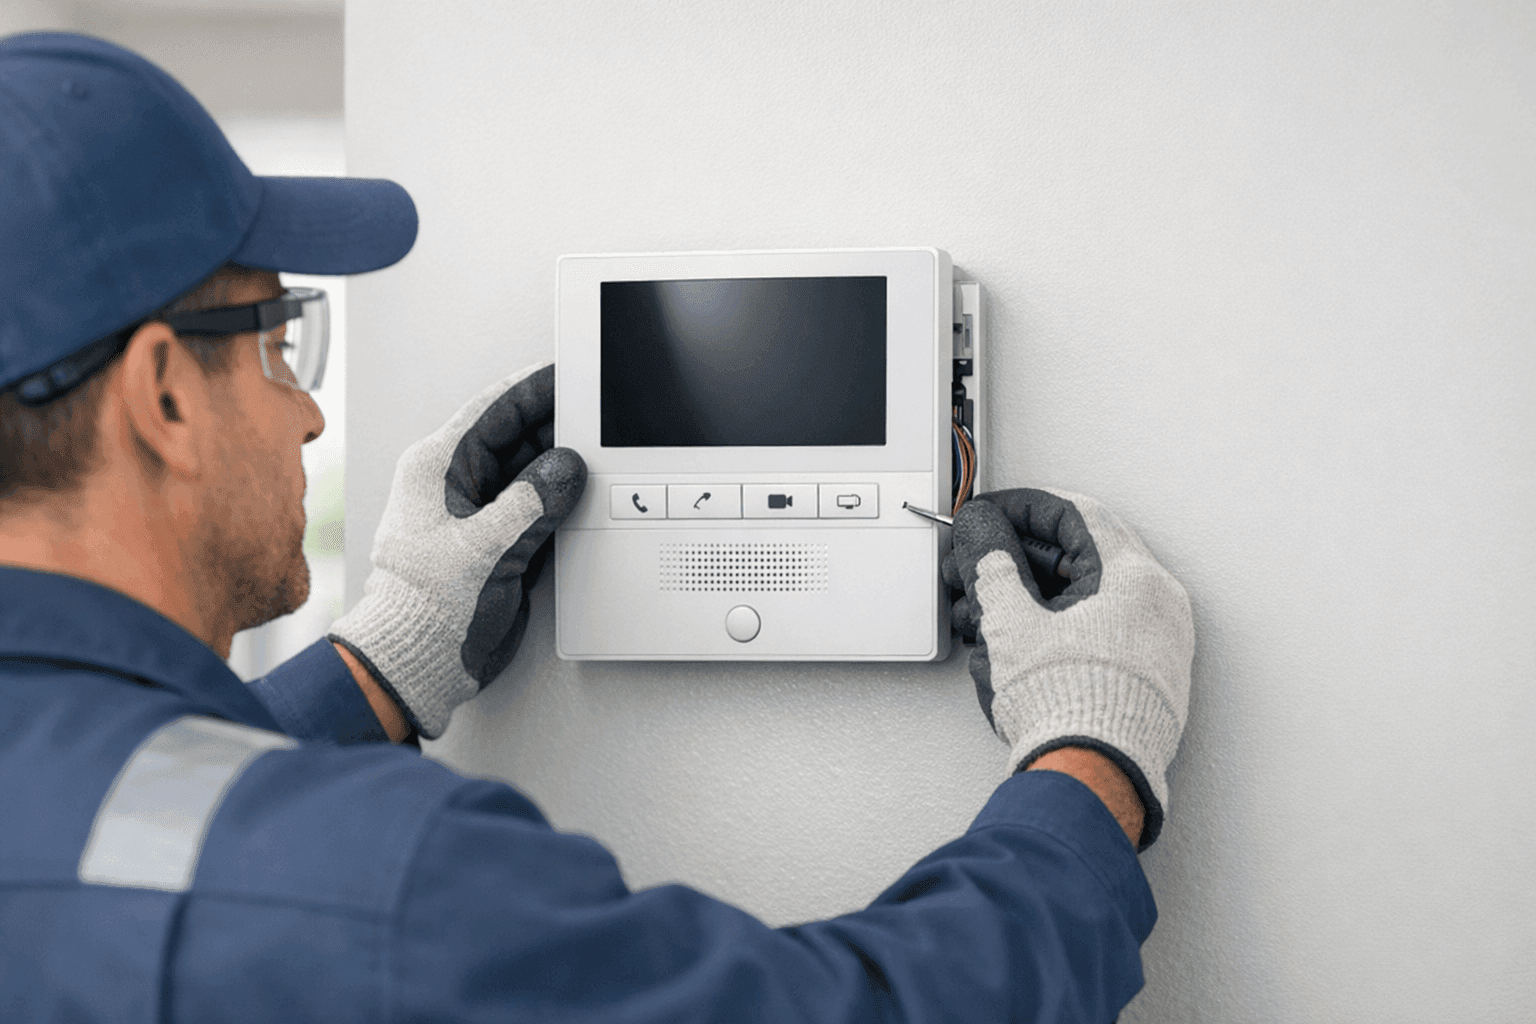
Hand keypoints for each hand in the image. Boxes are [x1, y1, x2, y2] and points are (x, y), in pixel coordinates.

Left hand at [329, 363, 585, 738]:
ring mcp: (477, 513)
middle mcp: (455, 484)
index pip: (495, 409)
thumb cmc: (424, 607)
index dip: (535, 388)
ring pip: (531, 473)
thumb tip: (566, 468)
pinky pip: (537, 507)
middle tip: (599, 419)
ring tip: (599, 457)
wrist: (419, 662)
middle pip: (517, 438)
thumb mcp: (486, 546)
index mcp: (437, 467)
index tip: (569, 375)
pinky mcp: (496, 542)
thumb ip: (533, 502)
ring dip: (564, 468)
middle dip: (558, 428)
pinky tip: (584, 498)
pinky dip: (561, 502)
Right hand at [943, 488, 1192, 848]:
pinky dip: (1050, 626)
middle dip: (1013, 559)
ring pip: (1081, 595)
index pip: (1072, 514)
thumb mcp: (1011, 622)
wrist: (1093, 783)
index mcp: (1135, 579)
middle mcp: (1157, 605)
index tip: (985, 515)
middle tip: (974, 565)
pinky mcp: (1144, 678)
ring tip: (979, 613)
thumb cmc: (1067, 709)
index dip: (1017, 508)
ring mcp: (1156, 644)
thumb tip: (981, 532)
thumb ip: (990, 563)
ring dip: (1025, 596)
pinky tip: (1009, 641)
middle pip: (1075, 554)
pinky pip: (1095, 630)